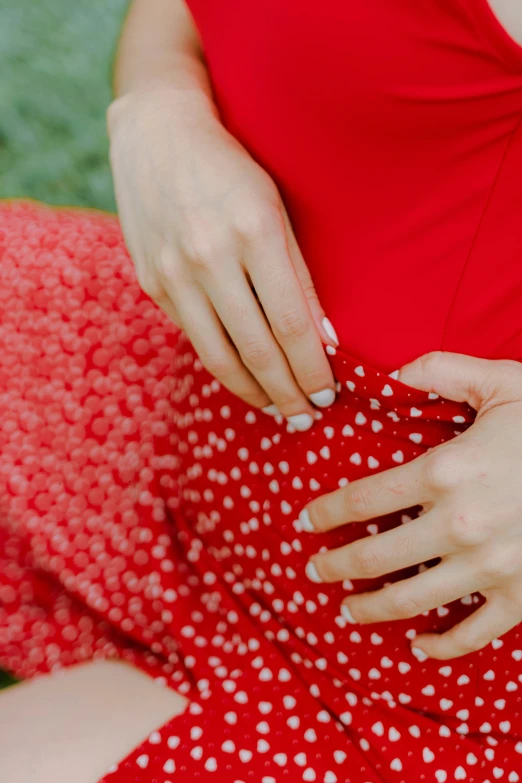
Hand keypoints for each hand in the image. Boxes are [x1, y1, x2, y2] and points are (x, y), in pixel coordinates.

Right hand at [107, 86, 337, 429]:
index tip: (328, 394)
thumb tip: (324, 339)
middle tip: (306, 416)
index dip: (312, 367)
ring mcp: (174, 273)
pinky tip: (243, 377)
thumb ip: (298, 275)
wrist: (156, 135)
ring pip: (219, 356)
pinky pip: (194, 337)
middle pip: (257, 349)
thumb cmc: (231, 169)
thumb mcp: (276, 208)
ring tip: (276, 410)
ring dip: (253, 392)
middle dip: (287, 392)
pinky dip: (222, 364)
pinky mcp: (151, 283)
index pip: (292, 323)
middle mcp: (209, 257)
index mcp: (253, 231)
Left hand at [301, 351, 521, 659]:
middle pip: (376, 555)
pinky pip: (474, 633)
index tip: (305, 519)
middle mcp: (460, 524)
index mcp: (446, 471)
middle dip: (336, 564)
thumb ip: (442, 370)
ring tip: (347, 609)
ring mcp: (491, 566)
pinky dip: (442, 645)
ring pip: (412, 600)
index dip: (326, 511)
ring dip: (371, 608)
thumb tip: (393, 372)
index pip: (364, 498)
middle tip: (314, 569)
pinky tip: (419, 643)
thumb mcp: (502, 382)